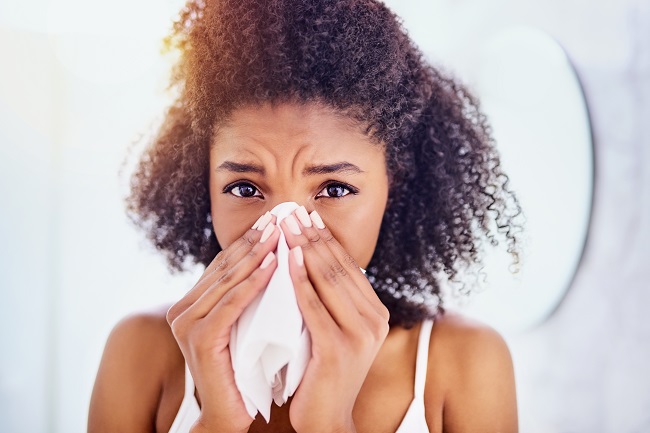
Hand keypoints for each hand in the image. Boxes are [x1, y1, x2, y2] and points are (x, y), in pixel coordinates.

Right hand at [166, 212, 280, 432]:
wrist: (230, 413)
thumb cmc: (243, 368)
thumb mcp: (243, 323)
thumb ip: (245, 295)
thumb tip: (271, 258)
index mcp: (191, 303)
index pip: (224, 264)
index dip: (249, 240)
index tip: (274, 219)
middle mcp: (182, 310)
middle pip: (225, 266)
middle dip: (254, 239)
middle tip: (280, 215)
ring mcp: (188, 324)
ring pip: (228, 280)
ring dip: (257, 253)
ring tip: (280, 232)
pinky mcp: (201, 339)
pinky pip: (232, 303)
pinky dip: (254, 283)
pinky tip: (274, 265)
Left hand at [280, 207, 389, 432]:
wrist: (327, 419)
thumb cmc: (323, 372)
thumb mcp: (335, 331)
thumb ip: (332, 302)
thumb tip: (313, 262)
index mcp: (374, 313)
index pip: (348, 267)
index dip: (327, 239)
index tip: (308, 215)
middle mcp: (373, 320)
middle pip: (339, 268)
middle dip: (314, 236)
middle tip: (293, 211)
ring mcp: (359, 334)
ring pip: (329, 281)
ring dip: (306, 249)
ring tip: (287, 225)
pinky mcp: (338, 348)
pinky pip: (314, 306)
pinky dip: (300, 280)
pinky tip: (288, 259)